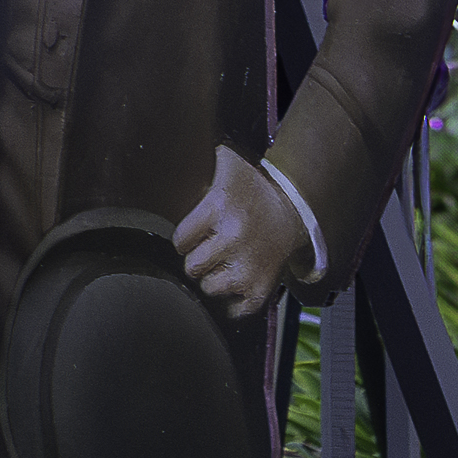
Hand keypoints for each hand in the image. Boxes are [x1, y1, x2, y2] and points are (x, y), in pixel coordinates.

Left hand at [173, 145, 307, 316]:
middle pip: (192, 267)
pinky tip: (231, 282)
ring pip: (209, 288)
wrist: (292, 211)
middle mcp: (233, 238)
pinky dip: (230, 301)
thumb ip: (196, 158)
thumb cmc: (250, 188)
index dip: (183, 239)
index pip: (180, 239)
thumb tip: (165, 147)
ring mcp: (249, 266)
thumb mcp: (225, 163)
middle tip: (205, 250)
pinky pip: (233, 310)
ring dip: (210, 279)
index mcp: (218, 208)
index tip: (190, 236)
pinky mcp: (262, 288)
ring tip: (218, 264)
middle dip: (195, 259)